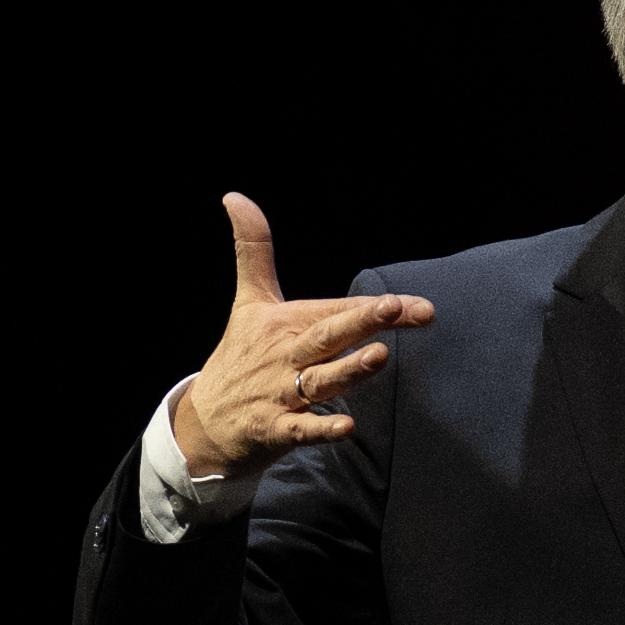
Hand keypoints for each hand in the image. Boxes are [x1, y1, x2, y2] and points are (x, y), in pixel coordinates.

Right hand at [172, 197, 437, 479]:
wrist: (204, 420)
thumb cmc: (240, 355)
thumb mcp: (248, 300)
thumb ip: (252, 249)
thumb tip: (234, 194)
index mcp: (284, 323)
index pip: (336, 311)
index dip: (374, 309)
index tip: (419, 307)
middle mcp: (285, 355)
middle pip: (326, 336)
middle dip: (360, 321)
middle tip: (394, 307)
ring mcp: (279, 393)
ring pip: (319, 381)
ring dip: (348, 370)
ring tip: (379, 356)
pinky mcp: (274, 429)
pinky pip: (301, 430)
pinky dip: (322, 429)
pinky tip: (348, 429)